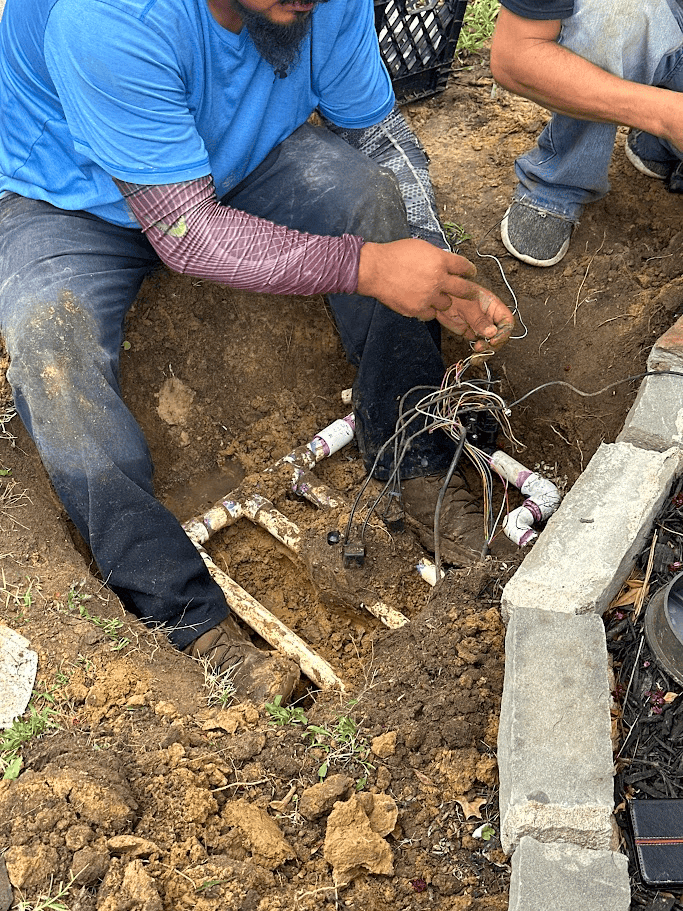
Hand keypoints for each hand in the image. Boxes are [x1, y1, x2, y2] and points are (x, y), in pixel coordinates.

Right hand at [357, 238, 514, 349]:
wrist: (375, 270)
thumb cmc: (394, 255)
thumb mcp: (421, 247)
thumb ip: (437, 256)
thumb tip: (447, 263)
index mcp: (440, 261)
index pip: (464, 267)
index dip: (469, 270)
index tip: (470, 273)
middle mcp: (438, 279)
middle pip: (464, 289)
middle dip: (470, 292)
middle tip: (471, 293)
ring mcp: (428, 296)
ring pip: (447, 304)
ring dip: (443, 300)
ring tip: (434, 295)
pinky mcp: (418, 309)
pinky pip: (431, 314)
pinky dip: (429, 309)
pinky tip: (423, 303)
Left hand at [437, 285, 514, 351]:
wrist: (437, 297)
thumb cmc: (453, 294)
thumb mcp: (467, 306)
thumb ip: (479, 320)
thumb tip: (492, 333)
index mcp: (493, 306)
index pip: (506, 321)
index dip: (504, 332)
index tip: (493, 340)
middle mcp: (489, 317)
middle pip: (500, 335)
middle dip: (494, 344)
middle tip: (483, 348)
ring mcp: (481, 326)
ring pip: (490, 343)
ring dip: (486, 351)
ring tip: (477, 353)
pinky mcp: (471, 333)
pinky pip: (479, 346)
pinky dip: (478, 354)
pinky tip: (474, 358)